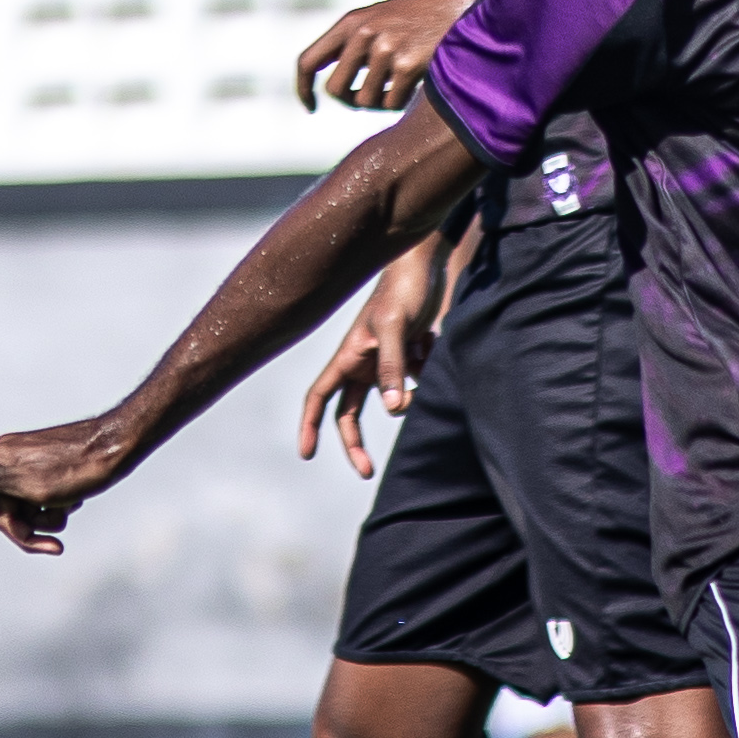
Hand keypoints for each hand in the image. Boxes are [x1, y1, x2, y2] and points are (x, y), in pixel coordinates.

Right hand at [0, 418, 128, 555]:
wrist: (120, 446)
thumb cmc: (79, 467)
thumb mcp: (36, 482)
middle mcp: (6, 459)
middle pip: (1, 512)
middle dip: (24, 532)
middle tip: (55, 546)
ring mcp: (27, 463)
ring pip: (23, 508)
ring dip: (44, 520)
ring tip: (71, 510)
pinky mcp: (47, 467)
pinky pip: (40, 499)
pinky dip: (56, 507)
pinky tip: (77, 498)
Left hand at [292, 0, 482, 112]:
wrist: (461, 6)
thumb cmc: (419, 18)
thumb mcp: (379, 19)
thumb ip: (353, 44)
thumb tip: (332, 88)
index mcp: (350, 23)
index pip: (308, 61)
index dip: (303, 89)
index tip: (311, 107)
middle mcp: (363, 33)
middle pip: (335, 89)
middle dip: (349, 100)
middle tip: (369, 98)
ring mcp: (386, 48)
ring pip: (364, 101)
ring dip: (379, 102)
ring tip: (397, 87)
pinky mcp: (408, 64)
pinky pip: (391, 103)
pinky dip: (400, 102)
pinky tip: (413, 87)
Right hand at [297, 250, 438, 478]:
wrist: (429, 265)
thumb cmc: (405, 290)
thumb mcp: (397, 328)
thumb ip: (394, 368)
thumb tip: (394, 410)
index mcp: (348, 357)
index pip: (320, 398)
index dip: (310, 426)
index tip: (307, 454)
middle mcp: (363, 363)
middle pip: (351, 413)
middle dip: (355, 443)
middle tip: (367, 472)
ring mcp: (386, 362)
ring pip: (392, 399)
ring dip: (409, 394)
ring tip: (423, 352)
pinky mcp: (410, 357)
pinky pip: (415, 382)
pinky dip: (425, 373)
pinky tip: (431, 339)